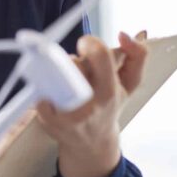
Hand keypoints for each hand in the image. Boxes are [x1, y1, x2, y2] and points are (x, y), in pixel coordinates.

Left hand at [37, 31, 148, 176]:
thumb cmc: (109, 106)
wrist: (91, 143)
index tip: (86, 45)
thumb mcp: (130, 84)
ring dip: (57, 71)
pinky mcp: (48, 120)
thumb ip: (138, 56)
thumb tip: (127, 34)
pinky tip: (51, 93)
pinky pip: (38, 91)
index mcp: (111, 91)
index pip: (99, 55)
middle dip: (74, 60)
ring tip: (65, 81)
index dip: (91, 43)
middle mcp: (90, 104)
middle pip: (73, 62)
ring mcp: (67, 113)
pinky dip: (42, 87)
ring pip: (55, 73)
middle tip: (76, 69)